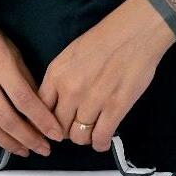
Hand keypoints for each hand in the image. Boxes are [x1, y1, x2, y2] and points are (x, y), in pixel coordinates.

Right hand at [0, 6, 63, 159]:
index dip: (42, 120)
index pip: (24, 99)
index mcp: (0, 62)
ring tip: (24, 151)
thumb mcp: (10, 48)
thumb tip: (38, 107)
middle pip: (7, 118)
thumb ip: (24, 77)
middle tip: (43, 149)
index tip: (56, 135)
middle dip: (29, 138)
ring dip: (8, 144)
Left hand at [37, 0, 173, 151]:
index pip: (40, 110)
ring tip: (91, 130)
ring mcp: (92, 100)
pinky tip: (102, 139)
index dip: (47, 121)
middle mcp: (70, 89)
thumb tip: (57, 104)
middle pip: (58, 128)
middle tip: (76, 126)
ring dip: (84, 137)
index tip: (54, 124)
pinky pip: (100, 138)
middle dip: (65, 131)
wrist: (134, 32)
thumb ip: (60, 79)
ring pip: (78, 137)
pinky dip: (100, 143)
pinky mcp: (115, 108)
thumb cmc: (104, 39)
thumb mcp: (71, 55)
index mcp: (56, 73)